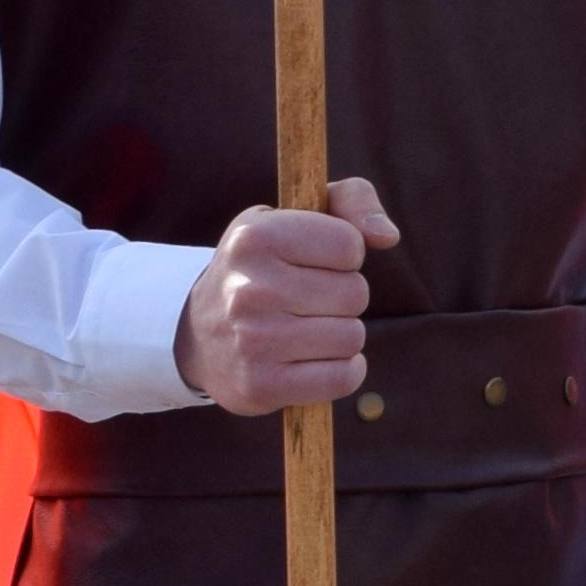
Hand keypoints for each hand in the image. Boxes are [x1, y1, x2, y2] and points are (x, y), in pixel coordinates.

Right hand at [174, 178, 395, 413]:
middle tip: (307, 301)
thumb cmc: (263, 268)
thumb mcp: (294, 216)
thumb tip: (387, 235)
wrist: (198, 335)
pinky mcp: (261, 385)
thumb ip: (351, 201)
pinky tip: (318, 361)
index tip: (315, 262)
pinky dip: (343, 371)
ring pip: (352, 337)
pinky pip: (342, 378)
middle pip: (355, 294)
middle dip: (343, 298)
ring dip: (341, 335)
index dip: (344, 255)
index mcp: (254, 237)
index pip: (349, 244)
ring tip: (307, 330)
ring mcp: (253, 340)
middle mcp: (250, 288)